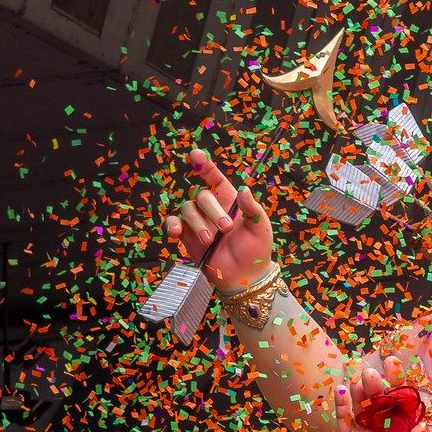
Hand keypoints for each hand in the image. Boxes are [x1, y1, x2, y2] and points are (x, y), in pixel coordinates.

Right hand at [163, 149, 273, 290]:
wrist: (244, 277)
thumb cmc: (255, 250)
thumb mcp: (260, 227)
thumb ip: (252, 209)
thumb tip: (244, 189)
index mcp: (229, 199)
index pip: (214, 178)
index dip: (204, 165)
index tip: (196, 154)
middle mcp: (211, 208)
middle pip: (201, 196)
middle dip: (213, 211)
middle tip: (226, 229)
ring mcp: (198, 222)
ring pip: (188, 210)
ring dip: (198, 224)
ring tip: (210, 241)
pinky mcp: (187, 236)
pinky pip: (173, 224)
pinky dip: (172, 226)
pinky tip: (176, 233)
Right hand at [334, 355, 431, 431]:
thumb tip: (419, 426)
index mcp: (404, 427)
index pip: (401, 399)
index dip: (397, 379)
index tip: (393, 362)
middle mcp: (385, 424)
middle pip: (379, 398)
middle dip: (376, 384)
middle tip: (371, 374)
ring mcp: (366, 431)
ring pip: (361, 405)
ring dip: (359, 391)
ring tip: (358, 381)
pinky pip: (344, 420)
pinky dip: (342, 405)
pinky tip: (341, 391)